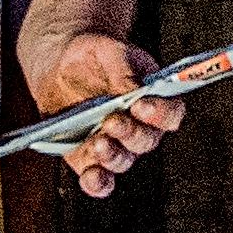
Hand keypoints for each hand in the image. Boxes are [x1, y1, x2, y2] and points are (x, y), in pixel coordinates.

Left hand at [27, 30, 177, 197]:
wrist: (61, 63)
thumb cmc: (94, 55)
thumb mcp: (109, 50)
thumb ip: (122, 67)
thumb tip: (131, 89)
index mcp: (153, 99)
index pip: (170, 113)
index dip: (161, 113)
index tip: (142, 105)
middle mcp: (139, 128)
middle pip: (145, 140)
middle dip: (130, 133)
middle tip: (112, 121)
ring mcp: (115, 145)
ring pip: (123, 161)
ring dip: (113, 156)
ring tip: (99, 143)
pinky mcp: (88, 158)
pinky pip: (99, 178)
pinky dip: (97, 183)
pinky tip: (91, 178)